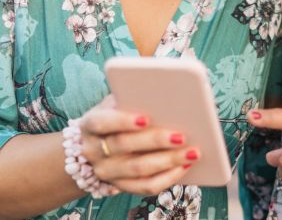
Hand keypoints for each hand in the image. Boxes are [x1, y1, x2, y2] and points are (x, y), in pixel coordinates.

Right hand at [78, 95, 199, 194]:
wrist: (93, 147)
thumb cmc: (112, 118)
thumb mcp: (112, 105)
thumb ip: (129, 99)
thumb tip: (160, 94)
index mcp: (89, 125)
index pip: (102, 123)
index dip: (122, 121)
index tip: (146, 118)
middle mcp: (93, 150)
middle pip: (124, 146)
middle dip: (155, 141)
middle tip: (181, 136)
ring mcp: (106, 172)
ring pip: (138, 169)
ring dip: (168, 161)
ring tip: (192, 153)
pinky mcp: (121, 186)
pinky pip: (145, 186)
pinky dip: (167, 178)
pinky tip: (185, 167)